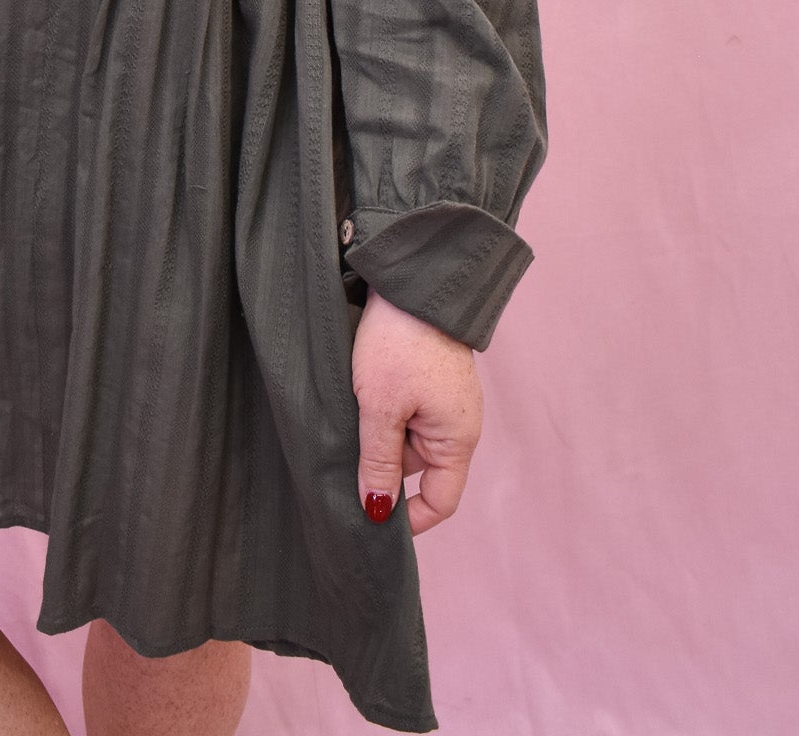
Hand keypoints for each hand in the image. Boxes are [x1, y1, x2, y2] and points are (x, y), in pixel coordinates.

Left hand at [352, 288, 482, 536]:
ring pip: (403, 437)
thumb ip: (379, 461)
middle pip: (417, 468)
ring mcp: (441, 399)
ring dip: (376, 434)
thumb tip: (377, 513)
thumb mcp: (381, 406)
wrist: (413, 279)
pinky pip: (401, 410)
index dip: (409, 518)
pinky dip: (379, 411)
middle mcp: (455, 423)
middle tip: (342, 454)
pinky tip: (355, 395)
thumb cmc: (400, 343)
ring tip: (347, 413)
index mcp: (456, 439)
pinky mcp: (425, 376)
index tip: (371, 519)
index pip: (441, 500)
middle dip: (381, 467)